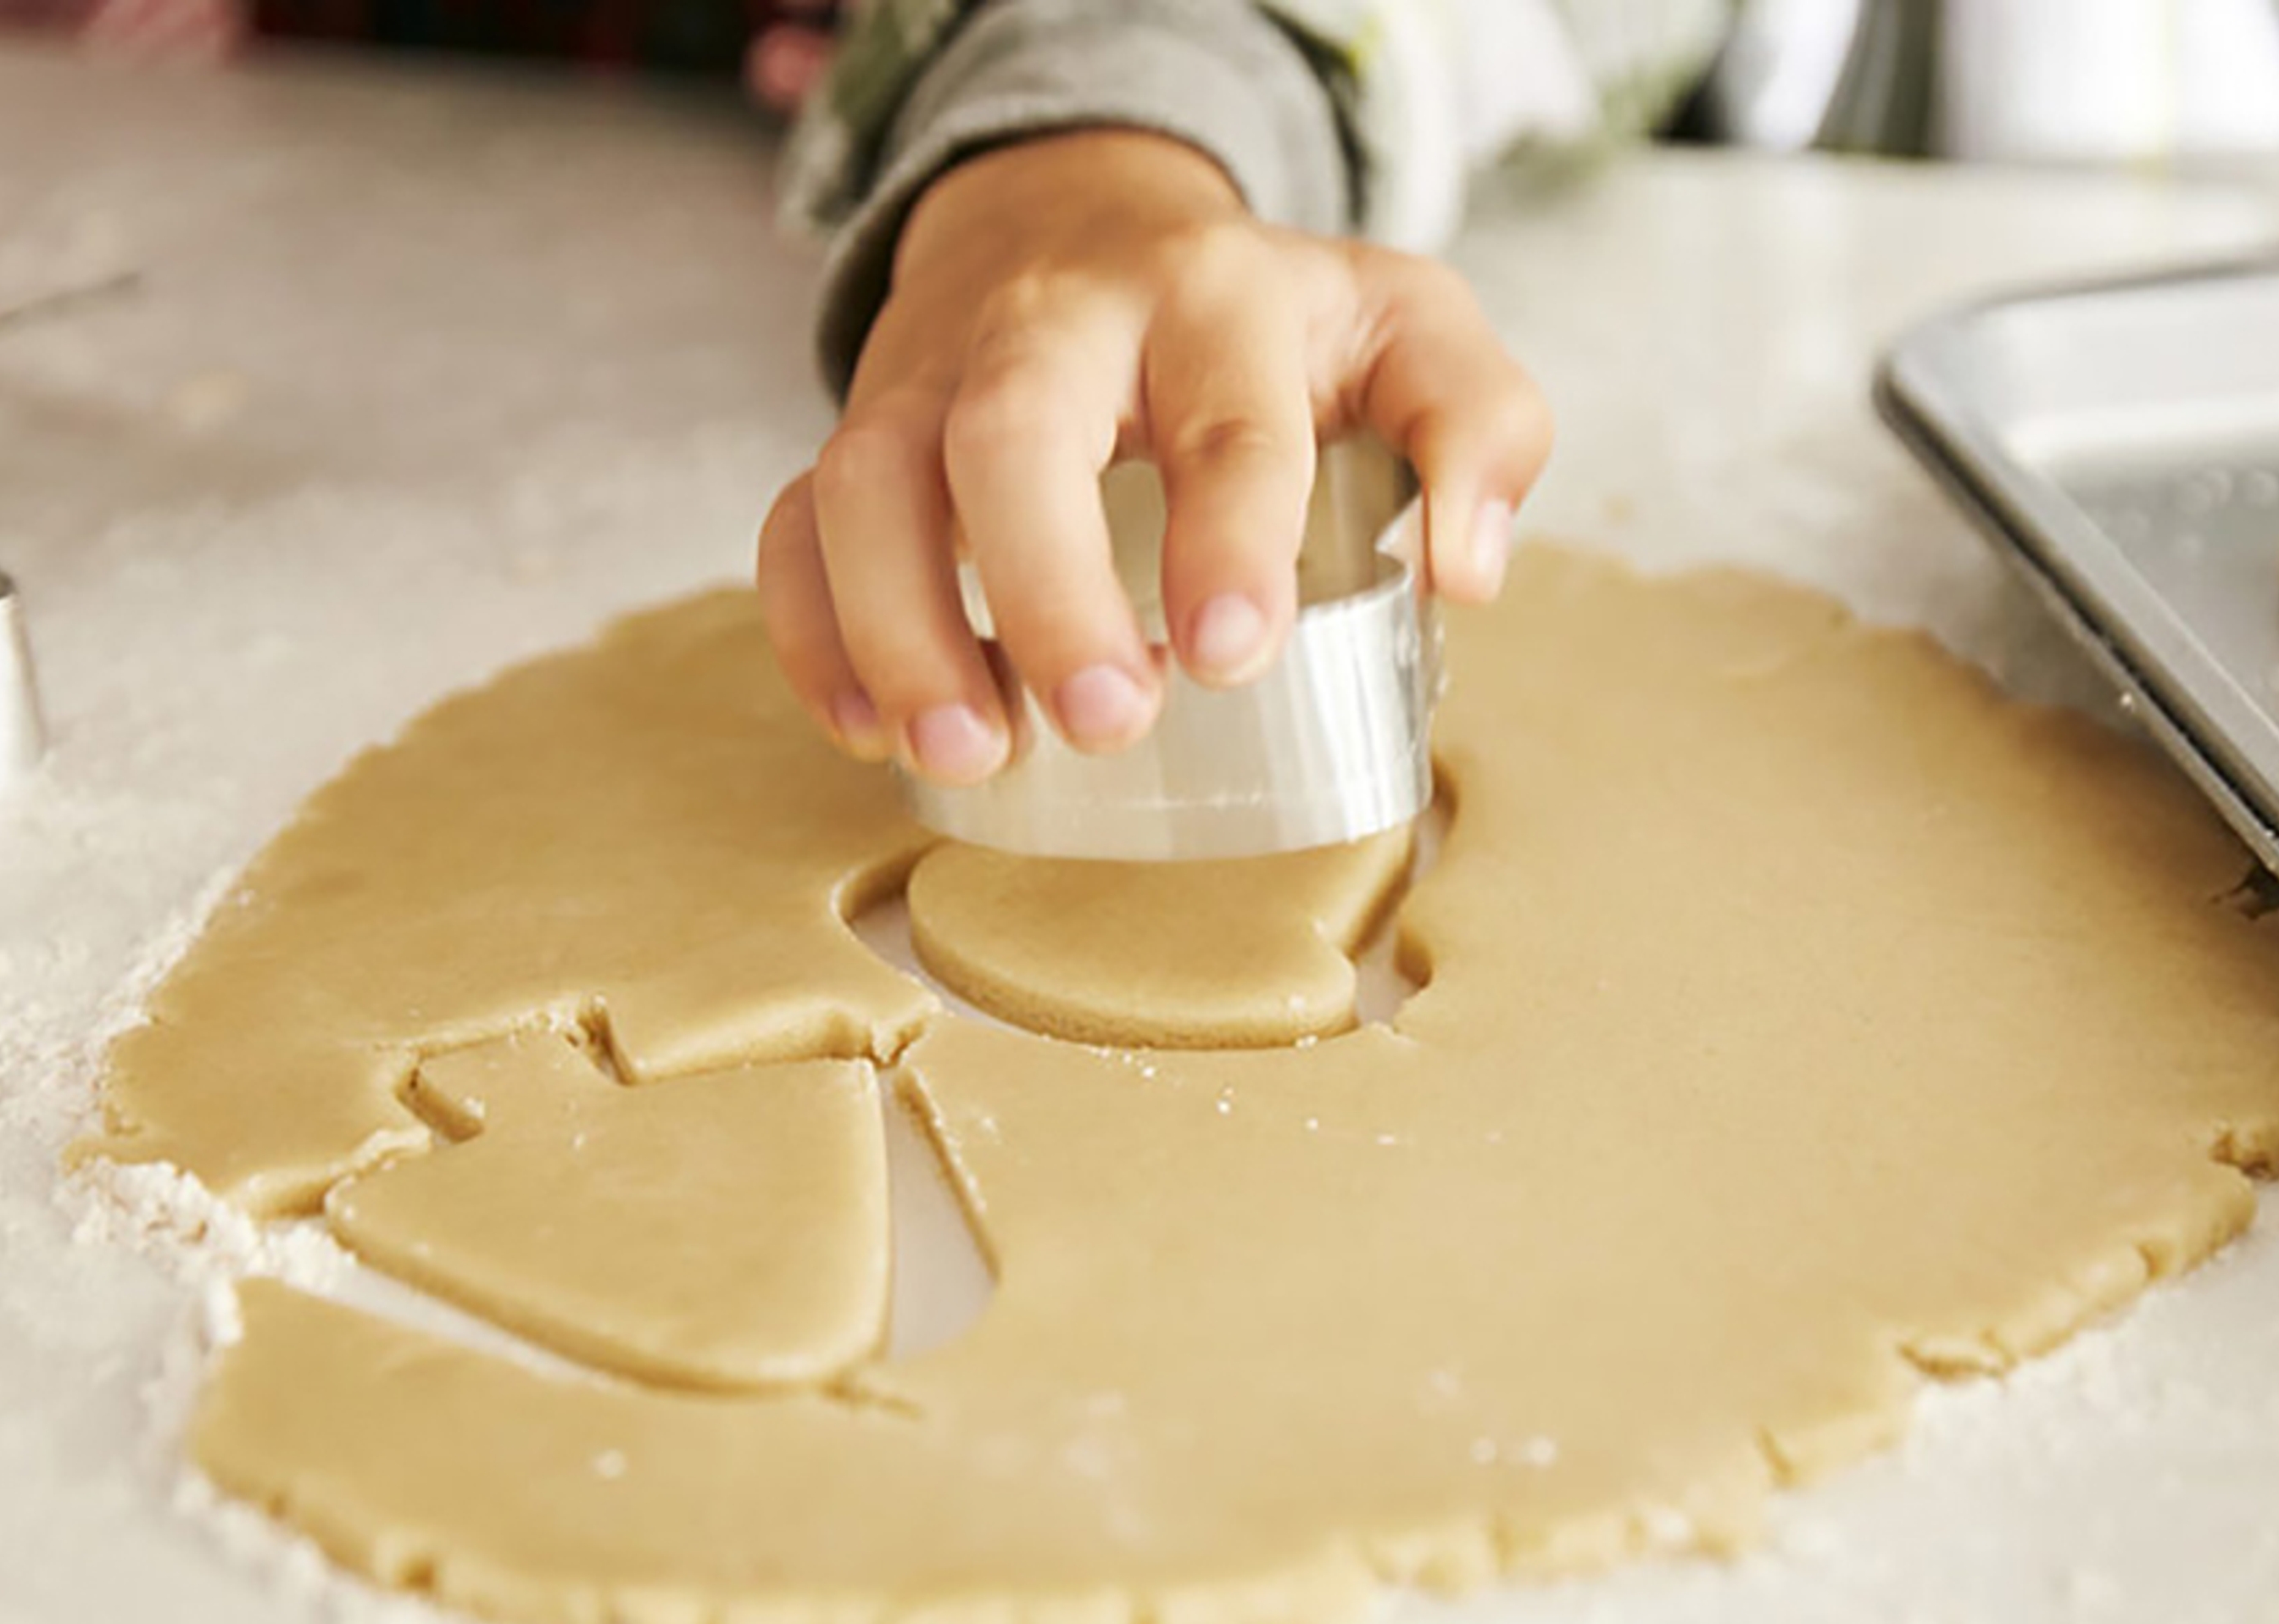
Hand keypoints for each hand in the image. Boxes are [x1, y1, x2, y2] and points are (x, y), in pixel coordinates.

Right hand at [759, 129, 1552, 782]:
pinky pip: (798, 521)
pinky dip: (812, 629)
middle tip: (1104, 722)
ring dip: (902, 625)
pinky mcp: (863, 427)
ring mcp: (937, 376)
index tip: (1233, 652)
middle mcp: (1058, 325)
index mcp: (1213, 303)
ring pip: (869, 477)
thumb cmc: (1265, 318)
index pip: (1225, 419)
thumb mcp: (1406, 330)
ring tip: (964, 754)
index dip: (1229, 535)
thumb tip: (1468, 568)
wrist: (1084, 215)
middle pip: (1012, 433)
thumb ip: (1479, 427)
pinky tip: (868, 729)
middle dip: (1046, 586)